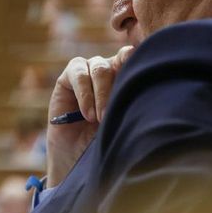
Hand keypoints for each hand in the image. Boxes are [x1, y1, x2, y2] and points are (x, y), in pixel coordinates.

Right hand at [46, 45, 134, 186]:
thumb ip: (128, 104)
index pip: (136, 60)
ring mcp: (89, 70)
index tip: (142, 63)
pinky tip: (87, 114)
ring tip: (98, 119)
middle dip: (116, 89)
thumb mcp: (121, 122)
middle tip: (110, 116)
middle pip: (118, 64)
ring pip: (100, 68)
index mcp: (128, 76)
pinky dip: (84, 94)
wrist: (76, 155)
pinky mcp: (69, 76)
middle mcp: (110, 69)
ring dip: (100, 94)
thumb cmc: (105, 139)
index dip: (138, 58)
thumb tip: (142, 94)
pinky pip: (79, 74)